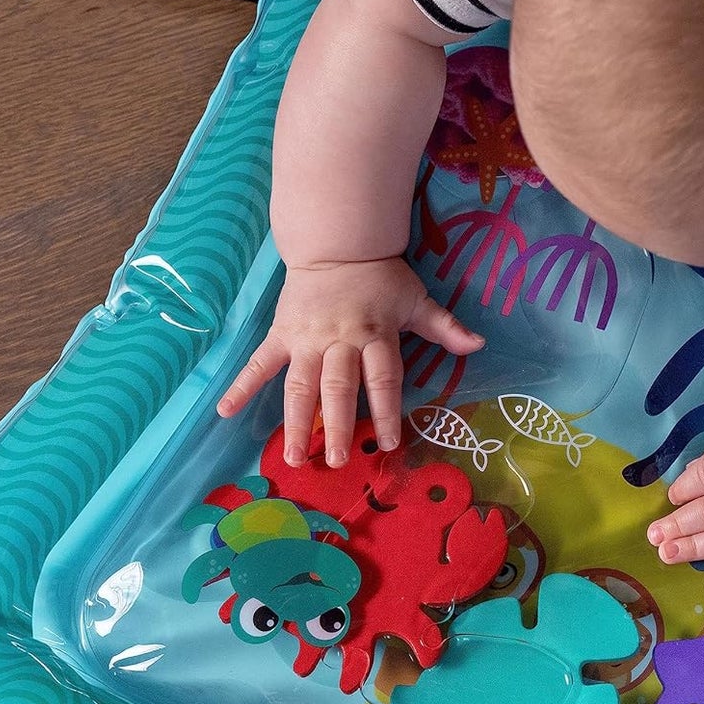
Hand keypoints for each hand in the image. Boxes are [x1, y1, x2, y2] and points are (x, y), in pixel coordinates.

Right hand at [215, 256, 482, 465]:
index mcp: (375, 334)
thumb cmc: (380, 278)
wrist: (336, 243)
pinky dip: (241, 387)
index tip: (390, 442)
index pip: (383, 378)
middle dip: (338, 426)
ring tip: (294, 457)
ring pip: (300, 385)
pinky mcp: (281, 335)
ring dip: (295, 422)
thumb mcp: (416, 298)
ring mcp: (306, 340)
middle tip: (336, 461)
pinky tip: (224, 412)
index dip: (387, 410)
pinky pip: (260, 364)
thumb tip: (479, 345)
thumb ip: (445, 328)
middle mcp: (339, 341)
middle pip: (338, 388)